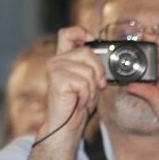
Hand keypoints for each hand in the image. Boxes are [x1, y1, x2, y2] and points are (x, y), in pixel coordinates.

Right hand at [41, 26, 105, 143]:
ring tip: (84, 98)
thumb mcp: (89, 81)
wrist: (66, 127)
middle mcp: (56, 61)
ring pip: (88, 70)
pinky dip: (87, 96)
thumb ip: (92, 65)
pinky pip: (84, 82)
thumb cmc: (78, 105)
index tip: (91, 40)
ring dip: (92, 89)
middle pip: (87, 51)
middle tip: (94, 88)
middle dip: (98, 72)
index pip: (68, 33)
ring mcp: (54, 69)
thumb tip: (104, 55)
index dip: (81, 32)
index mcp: (63, 58)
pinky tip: (79, 102)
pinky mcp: (57, 79)